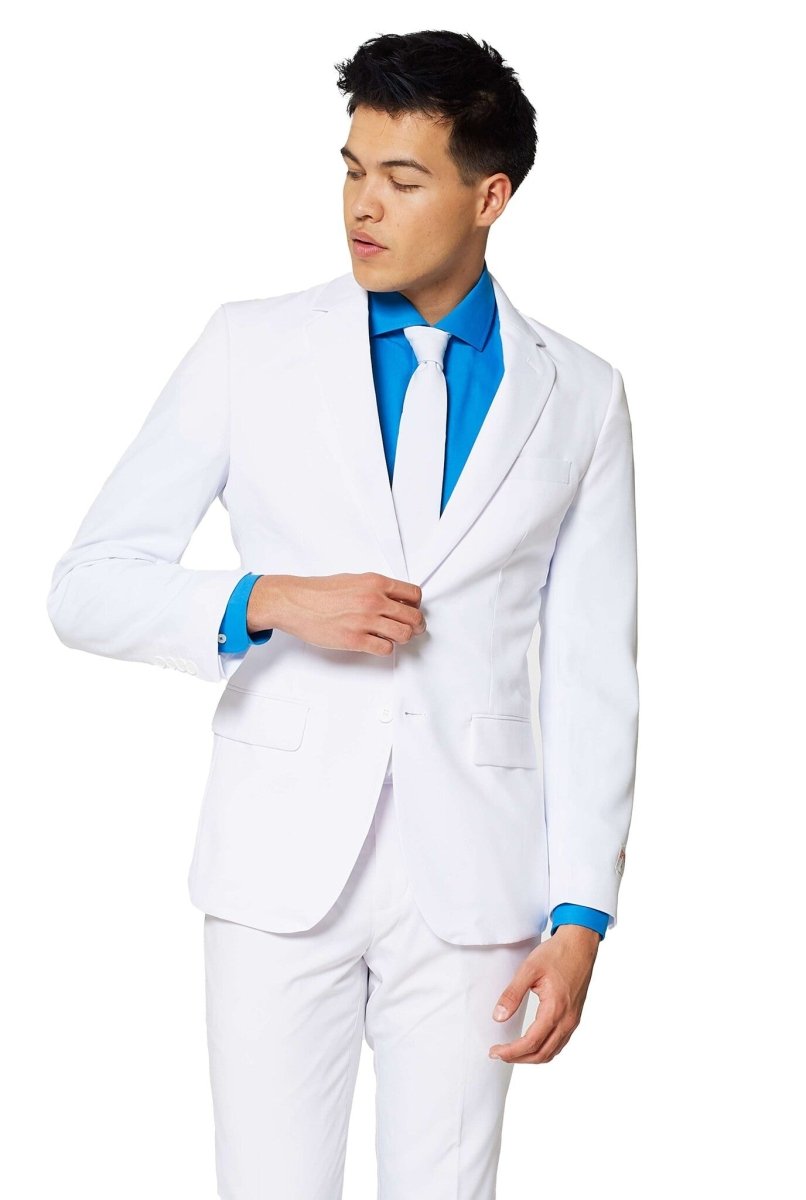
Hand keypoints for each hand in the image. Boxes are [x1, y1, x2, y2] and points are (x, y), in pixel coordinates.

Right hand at [247, 572, 425, 654]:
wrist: (296, 602)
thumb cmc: (320, 591)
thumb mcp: (354, 580)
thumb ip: (376, 589)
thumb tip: (395, 600)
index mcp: (375, 583)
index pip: (413, 595)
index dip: (416, 605)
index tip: (412, 610)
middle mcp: (373, 601)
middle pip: (413, 617)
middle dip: (416, 625)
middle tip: (413, 629)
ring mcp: (365, 621)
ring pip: (404, 634)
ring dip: (402, 638)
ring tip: (394, 637)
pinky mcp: (355, 639)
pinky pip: (385, 649)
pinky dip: (385, 648)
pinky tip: (377, 643)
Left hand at [488, 925, 599, 1064]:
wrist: (580, 944)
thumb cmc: (557, 954)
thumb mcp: (529, 970)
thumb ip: (512, 994)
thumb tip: (498, 1017)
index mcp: (555, 1009)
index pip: (531, 1042)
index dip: (511, 1051)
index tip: (495, 1051)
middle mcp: (567, 1020)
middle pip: (542, 1053)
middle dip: (519, 1058)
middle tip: (499, 1054)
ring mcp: (573, 1020)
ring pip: (553, 1051)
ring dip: (531, 1056)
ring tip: (512, 1052)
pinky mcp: (575, 1016)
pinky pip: (560, 1042)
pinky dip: (544, 1049)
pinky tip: (533, 1043)